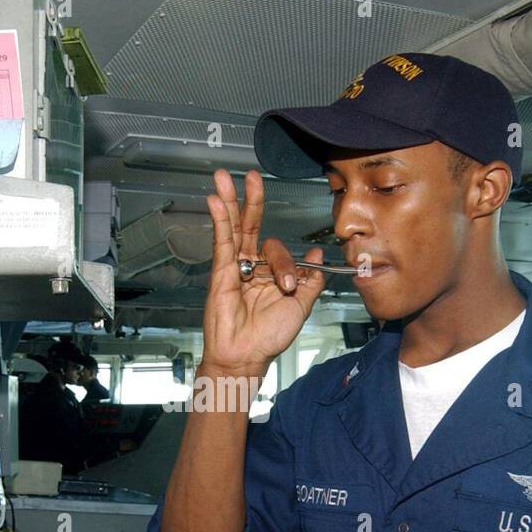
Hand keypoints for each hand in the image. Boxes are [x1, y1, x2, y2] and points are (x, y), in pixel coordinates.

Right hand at [201, 169, 327, 375]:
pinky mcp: (221, 271)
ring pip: (234, 228)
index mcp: (270, 274)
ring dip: (229, 201)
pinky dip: (219, 220)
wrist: (248, 355)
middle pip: (251, 226)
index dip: (290, 263)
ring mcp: (234, 267)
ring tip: (224, 178)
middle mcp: (252, 267)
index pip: (279, 251)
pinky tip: (214, 201)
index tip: (293, 282)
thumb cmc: (269, 337)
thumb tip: (316, 257)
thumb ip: (311, 280)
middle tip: (252, 177)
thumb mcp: (301, 305)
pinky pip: (221, 241)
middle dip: (251, 200)